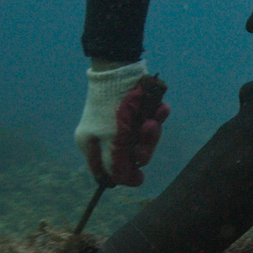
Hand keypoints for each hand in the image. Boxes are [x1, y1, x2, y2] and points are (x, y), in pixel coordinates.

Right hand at [75, 61, 170, 187]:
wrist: (121, 71)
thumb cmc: (112, 109)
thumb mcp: (113, 141)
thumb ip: (117, 165)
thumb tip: (121, 181)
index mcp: (92, 145)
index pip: (107, 170)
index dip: (124, 175)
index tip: (139, 177)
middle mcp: (106, 136)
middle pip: (130, 156)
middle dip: (143, 148)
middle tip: (146, 137)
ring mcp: (122, 123)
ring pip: (143, 140)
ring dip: (152, 132)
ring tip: (152, 120)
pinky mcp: (136, 111)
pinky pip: (151, 121)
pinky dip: (157, 117)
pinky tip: (160, 111)